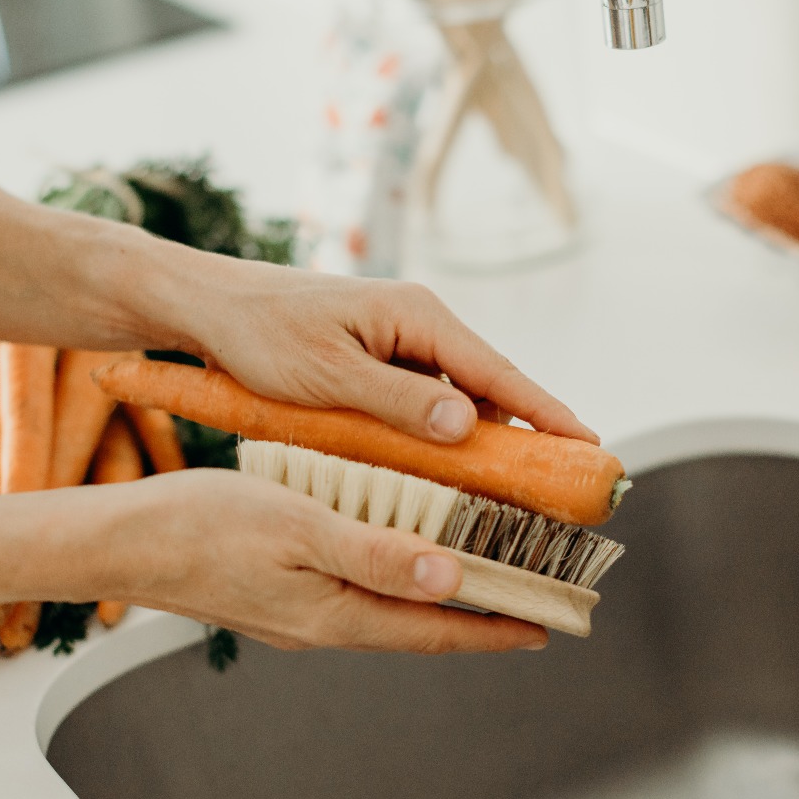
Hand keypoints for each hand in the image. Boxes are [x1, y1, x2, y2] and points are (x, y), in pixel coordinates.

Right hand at [116, 470, 549, 652]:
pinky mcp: (283, 594)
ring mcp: (301, 614)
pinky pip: (358, 591)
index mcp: (335, 615)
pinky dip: (396, 576)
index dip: (495, 629)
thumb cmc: (204, 525)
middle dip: (478, 615)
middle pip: (420, 625)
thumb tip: (451, 577)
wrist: (124, 541)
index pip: (435, 630)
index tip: (545, 626)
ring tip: (480, 571)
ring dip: (438, 595)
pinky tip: (401, 550)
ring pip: (390, 609)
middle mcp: (324, 624)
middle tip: (528, 597)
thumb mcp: (301, 527)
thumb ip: (376, 555)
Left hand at [160, 256, 598, 445]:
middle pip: (488, 387)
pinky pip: (425, 403)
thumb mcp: (327, 376)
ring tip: (506, 491)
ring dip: (476, 442)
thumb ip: (399, 402)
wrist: (208, 307)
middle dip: (521, 435)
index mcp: (417, 316)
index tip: (590, 446)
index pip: (498, 372)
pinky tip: (441, 472)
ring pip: (456, 399)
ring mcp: (400, 341)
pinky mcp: (380, 360)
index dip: (548, 412)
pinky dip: (438, 437)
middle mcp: (419, 323)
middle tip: (554, 487)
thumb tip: (469, 425)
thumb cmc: (260, 333)